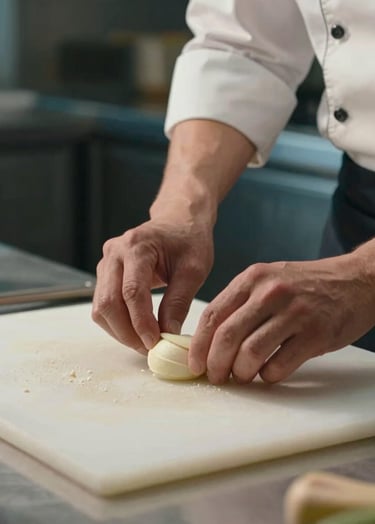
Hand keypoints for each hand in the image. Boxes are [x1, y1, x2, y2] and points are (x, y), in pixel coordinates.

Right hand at [92, 216, 213, 352]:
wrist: (178, 222)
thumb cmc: (189, 240)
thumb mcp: (194, 270)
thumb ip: (179, 302)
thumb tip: (168, 335)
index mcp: (137, 246)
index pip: (132, 292)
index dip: (142, 323)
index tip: (156, 343)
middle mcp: (114, 253)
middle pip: (108, 303)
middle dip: (127, 332)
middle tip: (150, 349)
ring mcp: (106, 263)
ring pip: (101, 308)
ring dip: (120, 331)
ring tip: (145, 342)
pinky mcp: (106, 275)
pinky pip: (103, 305)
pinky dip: (117, 323)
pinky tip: (138, 330)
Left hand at [188, 252, 374, 383]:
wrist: (354, 281)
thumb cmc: (304, 285)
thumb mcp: (268, 280)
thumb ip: (240, 304)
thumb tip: (209, 340)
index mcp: (252, 278)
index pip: (213, 314)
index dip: (198, 344)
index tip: (194, 363)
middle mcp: (270, 293)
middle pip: (227, 336)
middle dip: (215, 364)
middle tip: (215, 377)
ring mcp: (294, 313)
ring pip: (250, 354)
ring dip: (241, 373)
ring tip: (243, 375)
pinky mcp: (315, 334)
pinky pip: (279, 366)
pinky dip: (268, 376)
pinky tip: (269, 372)